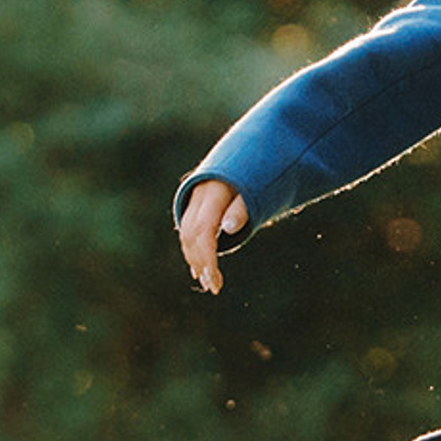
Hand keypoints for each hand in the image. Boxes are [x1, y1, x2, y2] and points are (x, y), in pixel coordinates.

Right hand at [178, 177, 247, 294]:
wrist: (246, 153)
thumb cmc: (254, 173)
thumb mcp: (253, 189)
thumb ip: (241, 208)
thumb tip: (229, 229)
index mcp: (211, 193)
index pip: (202, 232)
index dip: (207, 257)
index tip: (215, 279)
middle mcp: (197, 197)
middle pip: (191, 236)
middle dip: (201, 263)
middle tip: (214, 287)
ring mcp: (193, 201)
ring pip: (186, 235)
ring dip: (196, 260)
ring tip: (209, 282)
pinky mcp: (195, 207)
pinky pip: (188, 232)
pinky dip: (194, 251)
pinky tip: (200, 269)